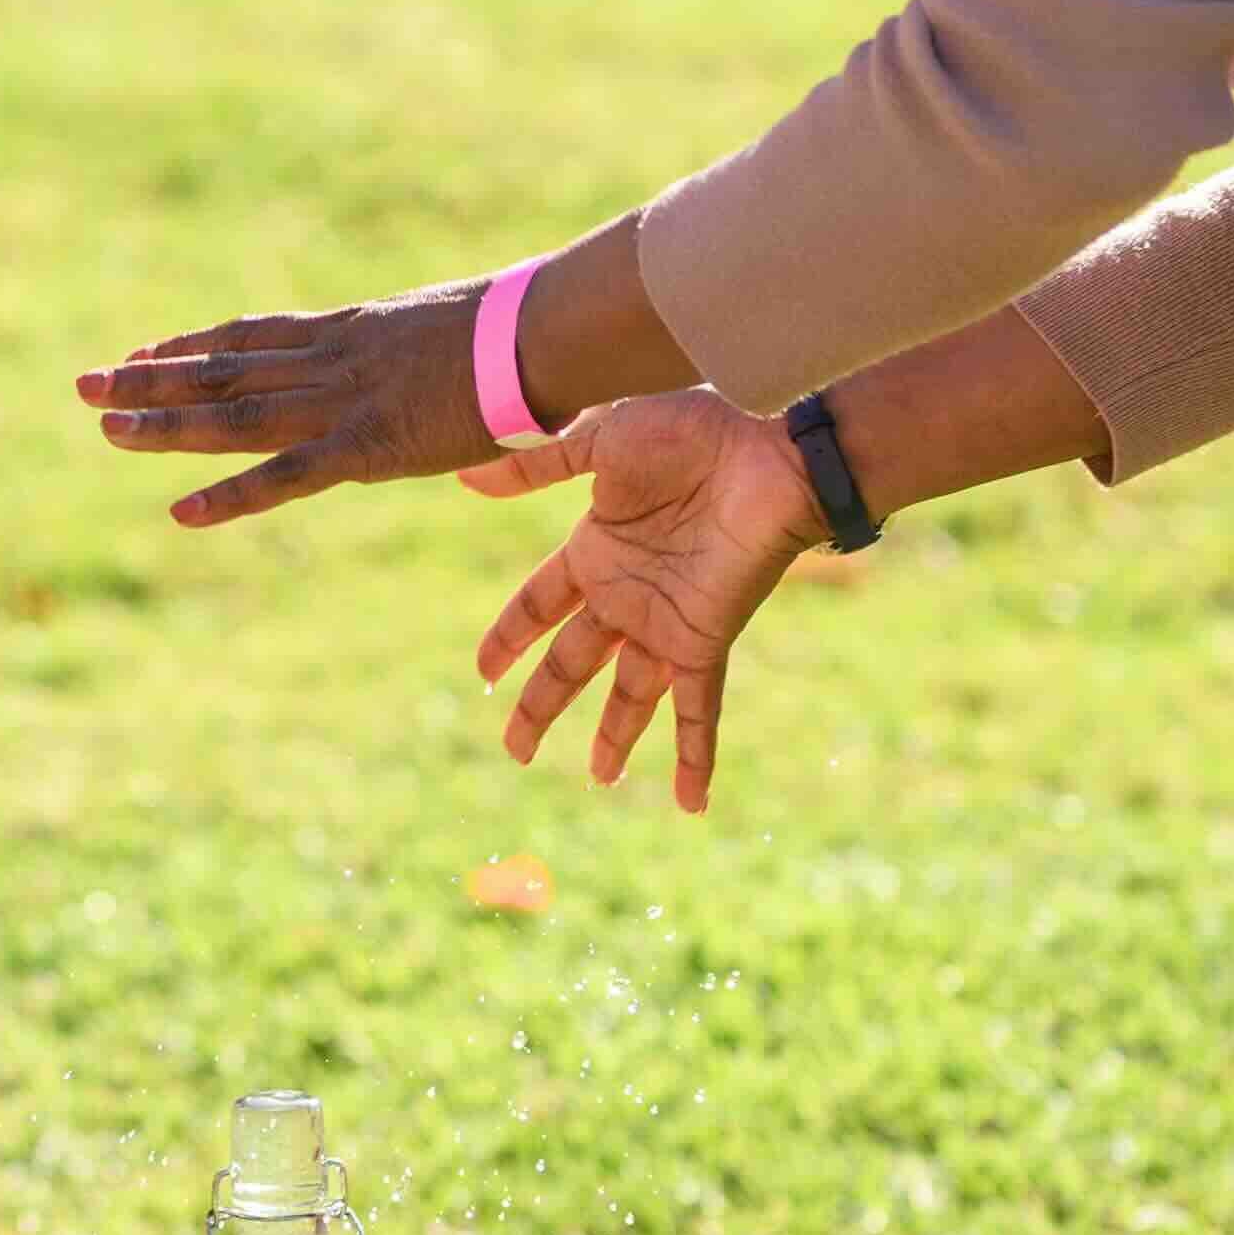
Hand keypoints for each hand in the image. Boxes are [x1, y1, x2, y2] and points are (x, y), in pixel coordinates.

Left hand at [74, 278, 513, 527]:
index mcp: (348, 331)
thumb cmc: (520, 330)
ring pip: (235, 416)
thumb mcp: (451, 332)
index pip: (249, 335)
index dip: (189, 346)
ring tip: (105, 428)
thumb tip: (428, 366)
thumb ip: (419, 354)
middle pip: (222, 370)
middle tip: (83, 385)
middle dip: (148, 379)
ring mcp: (342, 403)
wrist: (543, 332)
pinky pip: (286, 477)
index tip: (139, 353)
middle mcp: (329, 362)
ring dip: (166, 425)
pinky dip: (231, 495)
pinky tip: (181, 511)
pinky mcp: (367, 447)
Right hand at [471, 388, 828, 811]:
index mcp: (596, 551)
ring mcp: (666, 624)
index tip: (483, 673)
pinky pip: (697, 710)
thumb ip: (538, 465)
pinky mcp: (705, 640)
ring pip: (630, 697)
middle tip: (517, 750)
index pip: (537, 607)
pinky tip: (691, 803)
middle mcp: (627, 596)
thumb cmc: (691, 431)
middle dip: (542, 707)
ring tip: (600, 780)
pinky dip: (694, 756)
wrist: (767, 448)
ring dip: (615, 739)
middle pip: (572, 665)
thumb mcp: (600, 440)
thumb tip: (467, 479)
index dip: (508, 638)